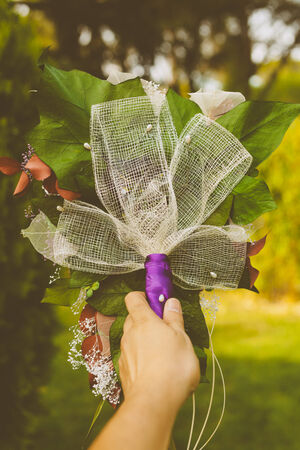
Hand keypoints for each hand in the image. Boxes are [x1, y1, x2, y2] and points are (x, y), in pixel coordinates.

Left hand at [119, 291, 199, 411]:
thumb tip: (171, 302)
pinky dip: (140, 358)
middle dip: (146, 320)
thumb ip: (174, 318)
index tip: (156, 301)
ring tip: (162, 352)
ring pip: (131, 338)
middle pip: (132, 318)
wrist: (154, 401)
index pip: (133, 298)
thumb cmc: (172, 366)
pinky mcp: (123, 371)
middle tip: (165, 329)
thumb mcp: (181, 337)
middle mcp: (129, 334)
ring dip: (143, 340)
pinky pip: (131, 357)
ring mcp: (124, 353)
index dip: (143, 296)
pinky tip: (154, 369)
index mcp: (143, 321)